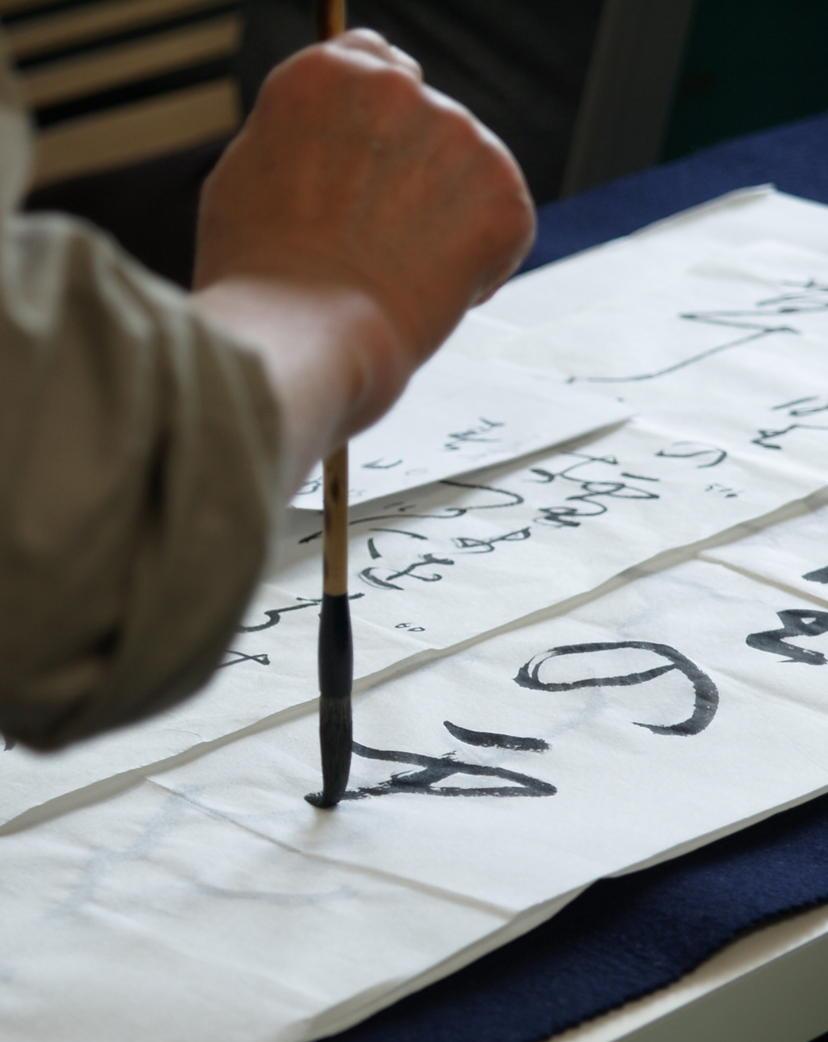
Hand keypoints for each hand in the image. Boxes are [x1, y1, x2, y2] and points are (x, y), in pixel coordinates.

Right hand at [193, 30, 534, 484]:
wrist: (305, 337)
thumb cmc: (260, 280)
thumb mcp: (247, 180)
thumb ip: (298, 143)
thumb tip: (324, 144)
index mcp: (324, 76)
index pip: (375, 63)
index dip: (379, 128)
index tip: (375, 173)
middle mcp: (395, 87)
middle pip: (427, 125)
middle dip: (414, 180)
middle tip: (377, 248)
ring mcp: (456, 135)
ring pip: (467, 176)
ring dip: (447, 221)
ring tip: (397, 278)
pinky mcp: (501, 193)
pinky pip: (505, 225)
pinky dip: (482, 264)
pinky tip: (435, 294)